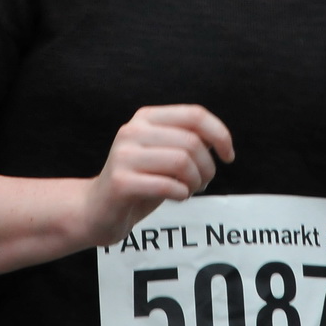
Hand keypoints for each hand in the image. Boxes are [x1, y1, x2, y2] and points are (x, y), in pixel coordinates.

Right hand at [81, 105, 235, 246]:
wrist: (97, 210)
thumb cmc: (140, 183)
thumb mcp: (164, 154)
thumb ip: (188, 141)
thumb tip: (220, 140)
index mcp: (146, 117)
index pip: (194, 114)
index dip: (220, 134)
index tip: (229, 156)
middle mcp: (132, 131)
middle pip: (192, 142)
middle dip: (208, 167)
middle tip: (202, 183)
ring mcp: (123, 155)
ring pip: (182, 162)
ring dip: (195, 182)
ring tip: (189, 190)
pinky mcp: (120, 182)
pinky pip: (168, 185)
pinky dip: (182, 194)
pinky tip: (176, 197)